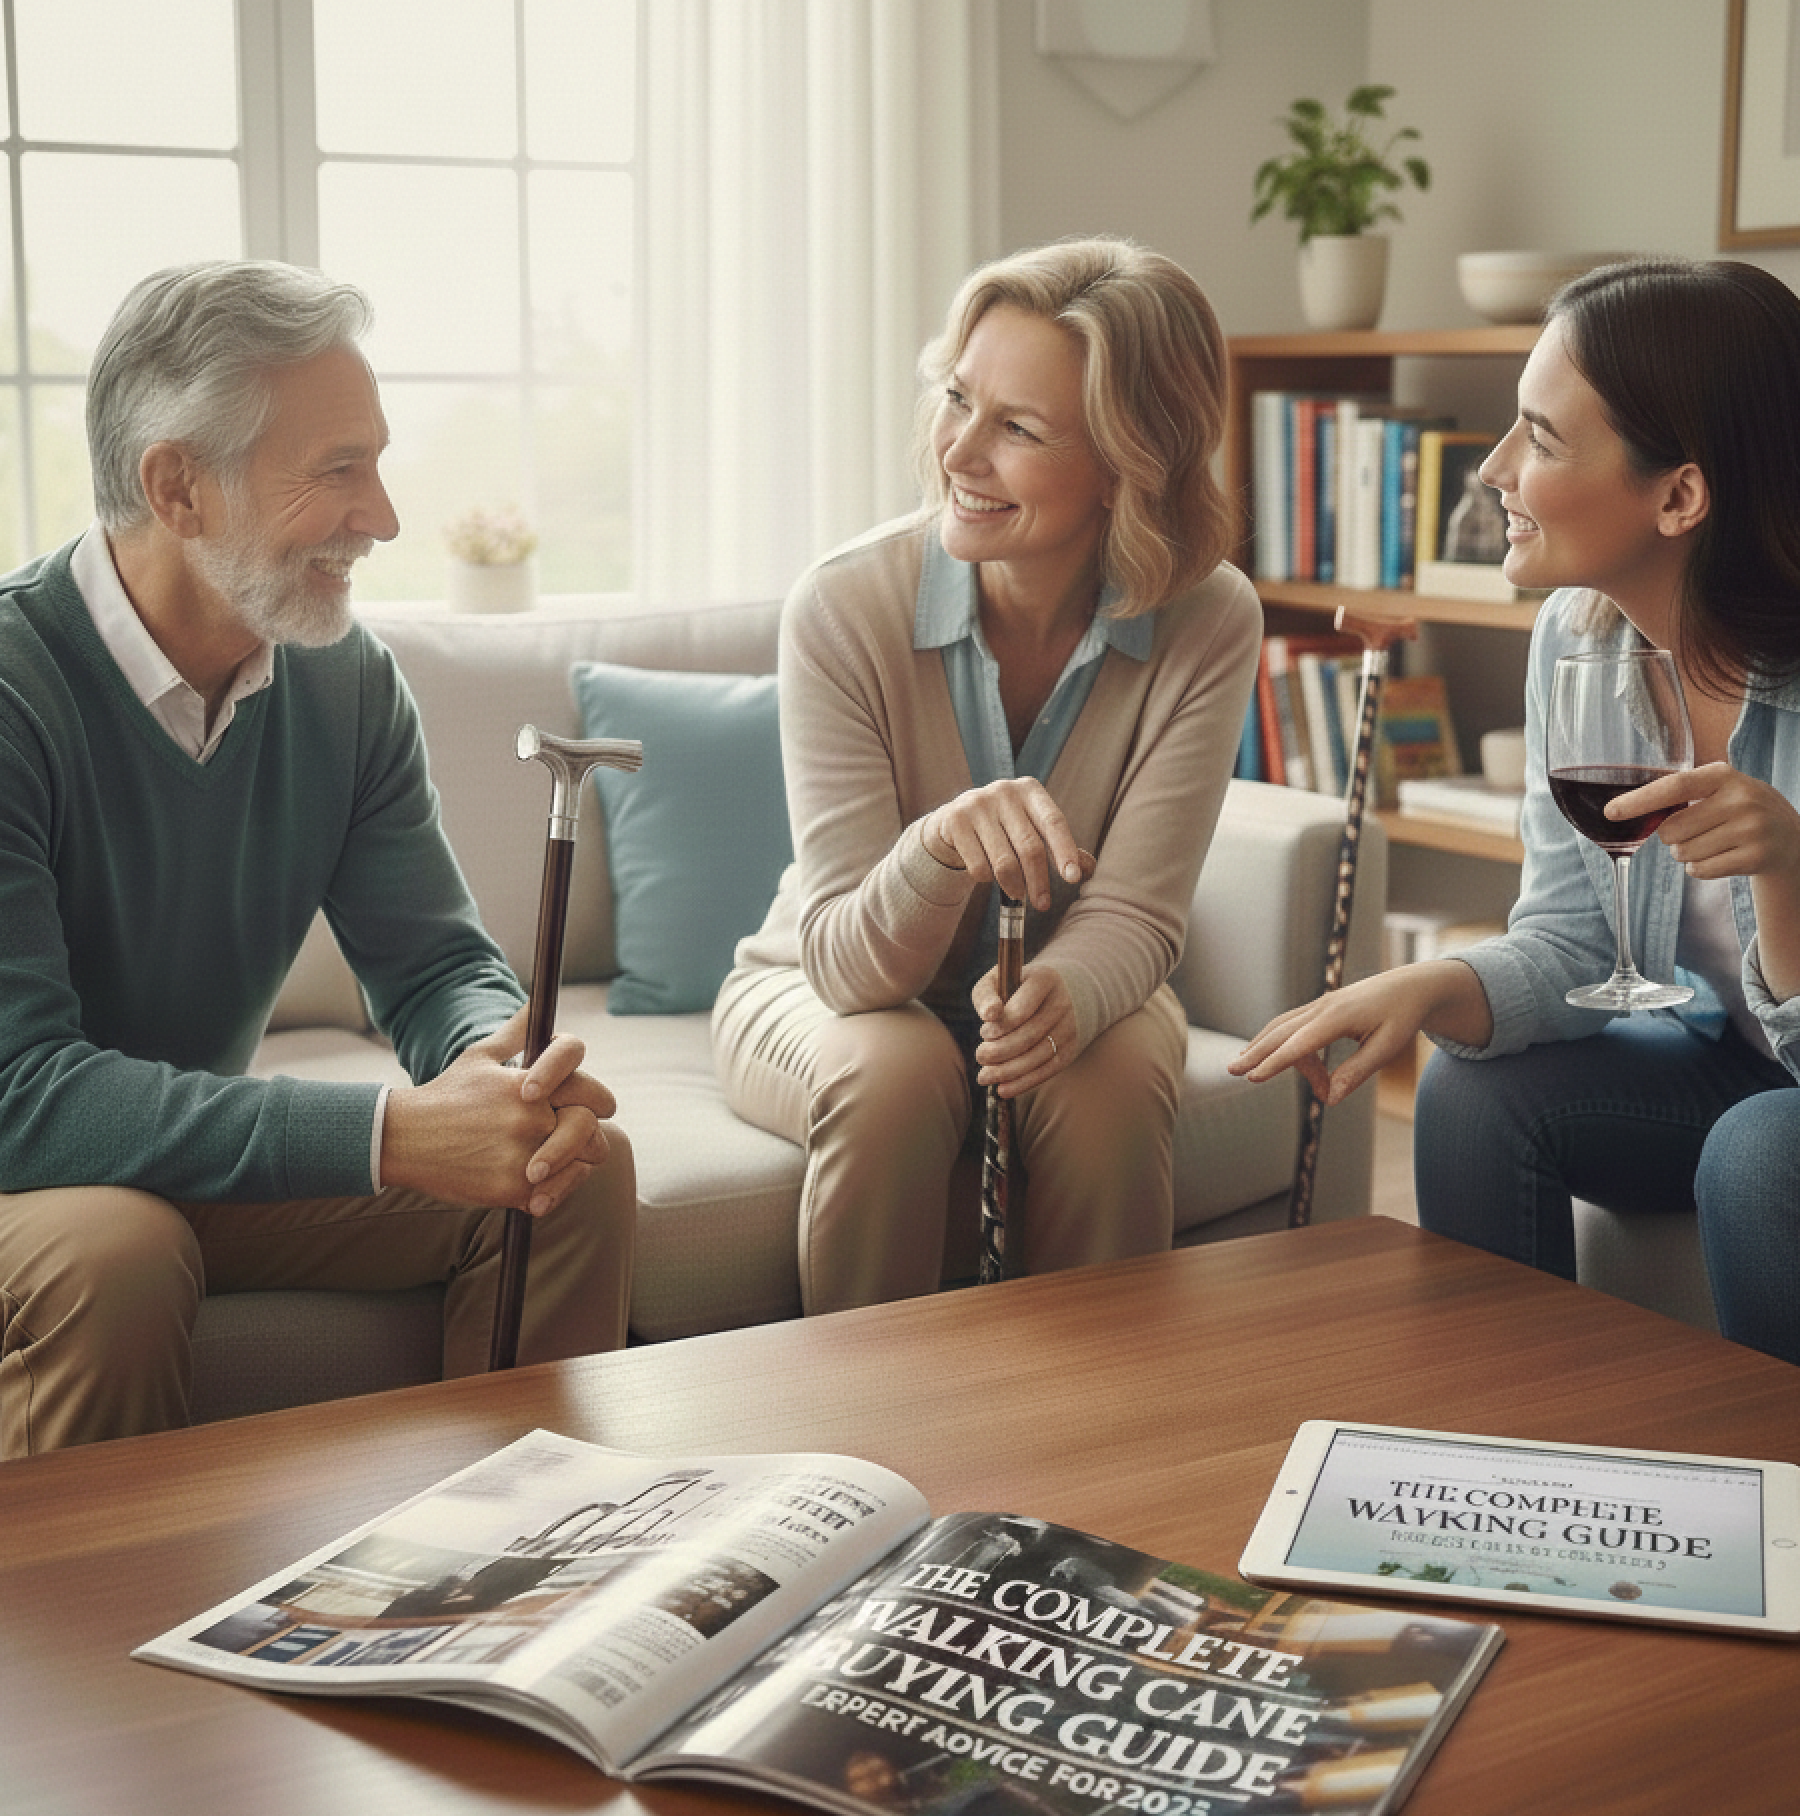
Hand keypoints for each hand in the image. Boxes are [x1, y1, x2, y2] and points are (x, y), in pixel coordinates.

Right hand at [382, 1003, 617, 1215]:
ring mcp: (525, 1154)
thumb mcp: (480, 1055)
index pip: (584, 1080)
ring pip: (584, 1159)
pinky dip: (556, 1190)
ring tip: (561, 1159)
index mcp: (527, 1083)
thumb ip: (518, 1032)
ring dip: (578, 1160)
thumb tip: (538, 1002)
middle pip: (591, 1123)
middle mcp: (531, 1117)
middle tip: (586, 1134)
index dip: (594, 1090)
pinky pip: (560, 1191)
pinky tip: (540, 1185)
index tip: (591, 1101)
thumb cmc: (446, 1095)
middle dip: (592, 1127)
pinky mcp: (515, 1189)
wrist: (404, 1140)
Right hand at [924, 779, 1085, 911]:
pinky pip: (978, 866)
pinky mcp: (955, 821)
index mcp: (1030, 790)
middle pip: (1029, 846)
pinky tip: (988, 876)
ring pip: (1003, 861)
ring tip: (1017, 894)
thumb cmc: (1004, 829)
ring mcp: (977, 803)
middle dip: (1039, 881)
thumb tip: (1088, 869)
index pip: (1053, 822)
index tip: (1073, 878)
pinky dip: (986, 880)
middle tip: (1043, 904)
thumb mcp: (1032, 829)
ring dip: (1014, 886)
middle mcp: (1004, 791)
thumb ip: (1060, 847)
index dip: (1065, 851)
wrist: (954, 822)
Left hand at [973, 965, 1076, 1098]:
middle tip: (980, 1056)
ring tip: (984, 1076)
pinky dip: (1024, 1083)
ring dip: (1008, 1071)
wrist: (1059, 993)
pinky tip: (1003, 1090)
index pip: (1023, 1007)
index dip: (1002, 1025)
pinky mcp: (1071, 1049)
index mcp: (1044, 979)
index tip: (984, 1031)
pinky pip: (1048, 1070)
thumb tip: (989, 1014)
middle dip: (1000, 1050)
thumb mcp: (999, 980)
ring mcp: (1070, 1027)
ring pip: (1039, 1056)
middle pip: (1031, 1034)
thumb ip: (987, 994)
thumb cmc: (1016, 989)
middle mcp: (1062, 1003)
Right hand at [1227, 962, 1491, 1106]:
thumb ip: (1357, 1072)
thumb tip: (1329, 1098)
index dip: (1276, 1063)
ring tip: (1244, 1065)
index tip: (1255, 1078)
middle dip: (1257, 1053)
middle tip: (1233, 1071)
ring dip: (1263, 1047)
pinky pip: (1291, 1024)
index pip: (1300, 1044)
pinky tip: (1264, 1051)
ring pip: (1282, 1028)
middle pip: (1281, 1033)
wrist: (1410, 986)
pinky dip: (1276, 1040)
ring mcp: (1319, 1005)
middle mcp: (1323, 1007)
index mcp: (1339, 1016)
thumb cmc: (1402, 1016)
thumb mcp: (1387, 1047)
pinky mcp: (1320, 1008)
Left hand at [1628, 761, 1799, 1001]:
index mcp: (1724, 775)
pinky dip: (1700, 869)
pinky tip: (1722, 857)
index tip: (1610, 812)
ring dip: (1687, 853)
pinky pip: (1699, 871)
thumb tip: (1626, 812)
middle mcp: (1740, 799)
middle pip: (1671, 829)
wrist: (1790, 838)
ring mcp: (1750, 829)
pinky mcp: (1755, 858)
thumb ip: (1680, 795)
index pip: (1674, 786)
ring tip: (1714, 842)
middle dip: (1672, 836)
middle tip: (1696, 830)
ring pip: (1683, 853)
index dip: (1639, 800)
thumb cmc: (1739, 811)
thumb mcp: (1720, 790)